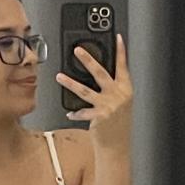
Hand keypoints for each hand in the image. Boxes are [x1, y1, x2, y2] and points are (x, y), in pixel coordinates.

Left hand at [56, 34, 132, 150]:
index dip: (121, 52)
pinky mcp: (99, 116)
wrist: (117, 146)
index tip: (117, 38)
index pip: (123, 67)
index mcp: (125, 90)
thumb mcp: (121, 103)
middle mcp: (118, 95)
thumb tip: (97, 74)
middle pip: (101, 73)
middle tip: (77, 50)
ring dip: (70, 83)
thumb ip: (113, 89)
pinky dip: (75, 113)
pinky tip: (69, 113)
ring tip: (59, 76)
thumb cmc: (118, 124)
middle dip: (88, 59)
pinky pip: (82, 111)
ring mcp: (108, 106)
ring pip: (85, 90)